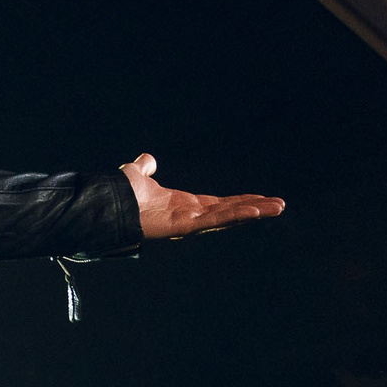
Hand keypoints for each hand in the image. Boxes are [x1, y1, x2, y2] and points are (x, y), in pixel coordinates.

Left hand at [121, 153, 283, 239]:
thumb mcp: (136, 175)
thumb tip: (148, 159)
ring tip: (277, 208)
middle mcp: (189, 215)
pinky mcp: (183, 227)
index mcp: (183, 205)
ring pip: (226, 218)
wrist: (107, 202)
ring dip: (253, 212)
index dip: (239, 201)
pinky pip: (213, 221)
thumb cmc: (119, 194)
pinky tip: (254, 212)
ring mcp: (188, 223)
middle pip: (229, 211)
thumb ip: (144, 168)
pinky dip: (233, 216)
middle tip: (280, 205)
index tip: (260, 199)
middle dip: (254, 208)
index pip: (219, 204)